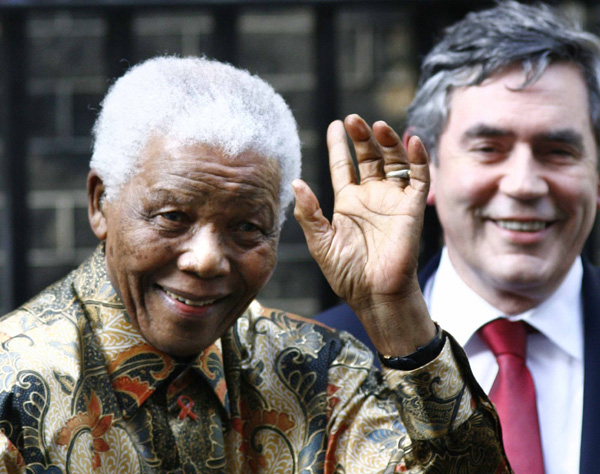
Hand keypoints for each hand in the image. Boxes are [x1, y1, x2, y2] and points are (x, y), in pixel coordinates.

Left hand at [293, 115, 435, 355]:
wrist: (374, 295)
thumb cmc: (347, 274)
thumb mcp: (321, 242)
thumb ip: (308, 213)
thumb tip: (296, 182)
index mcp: (348, 203)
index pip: (343, 166)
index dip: (339, 146)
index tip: (335, 125)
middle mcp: (371, 197)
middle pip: (368, 157)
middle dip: (361, 137)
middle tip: (353, 120)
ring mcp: (393, 200)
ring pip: (393, 162)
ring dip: (387, 142)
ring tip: (376, 125)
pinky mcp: (413, 208)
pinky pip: (419, 178)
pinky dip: (418, 158)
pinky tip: (411, 140)